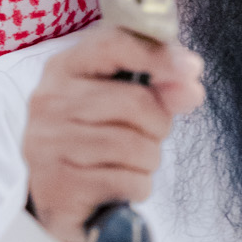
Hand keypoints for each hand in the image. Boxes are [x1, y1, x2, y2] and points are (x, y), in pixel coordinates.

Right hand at [22, 25, 203, 241]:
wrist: (52, 196)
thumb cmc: (93, 139)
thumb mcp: (123, 105)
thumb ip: (159, 89)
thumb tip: (190, 84)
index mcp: (64, 68)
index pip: (112, 45)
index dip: (157, 54)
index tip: (191, 68)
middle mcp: (50, 100)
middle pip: (134, 102)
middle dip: (159, 124)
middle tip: (150, 136)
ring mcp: (49, 143)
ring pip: (133, 146)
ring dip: (149, 159)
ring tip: (134, 162)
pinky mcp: (59, 184)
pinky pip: (127, 181)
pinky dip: (139, 186)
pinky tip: (123, 184)